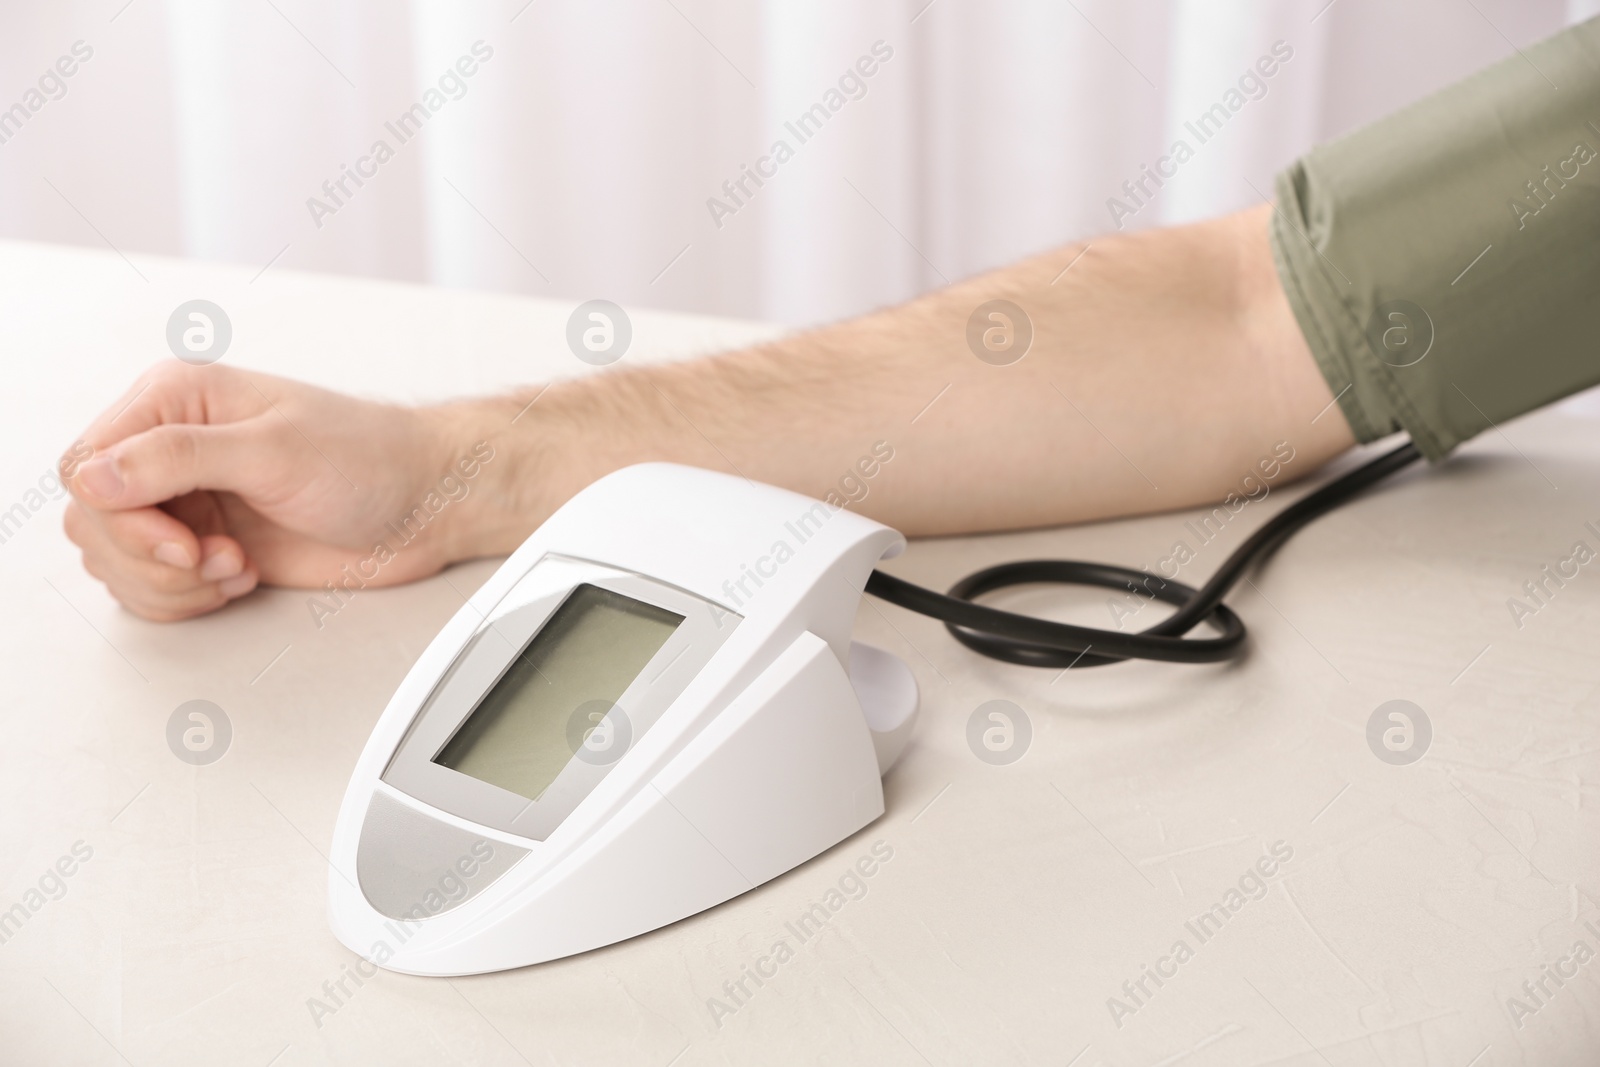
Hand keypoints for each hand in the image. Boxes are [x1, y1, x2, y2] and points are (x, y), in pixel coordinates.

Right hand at [63, 362, 480, 620]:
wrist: (424, 504)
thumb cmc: (371, 459)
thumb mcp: (274, 450)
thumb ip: (179, 458)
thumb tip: (96, 472)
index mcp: (175, 401)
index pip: (86, 465)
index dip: (120, 516)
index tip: (181, 541)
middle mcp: (169, 449)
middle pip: (93, 522)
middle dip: (149, 558)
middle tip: (216, 558)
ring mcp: (186, 501)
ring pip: (115, 561)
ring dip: (171, 583)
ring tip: (236, 564)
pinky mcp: (205, 546)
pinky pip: (151, 588)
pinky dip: (186, 599)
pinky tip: (239, 577)